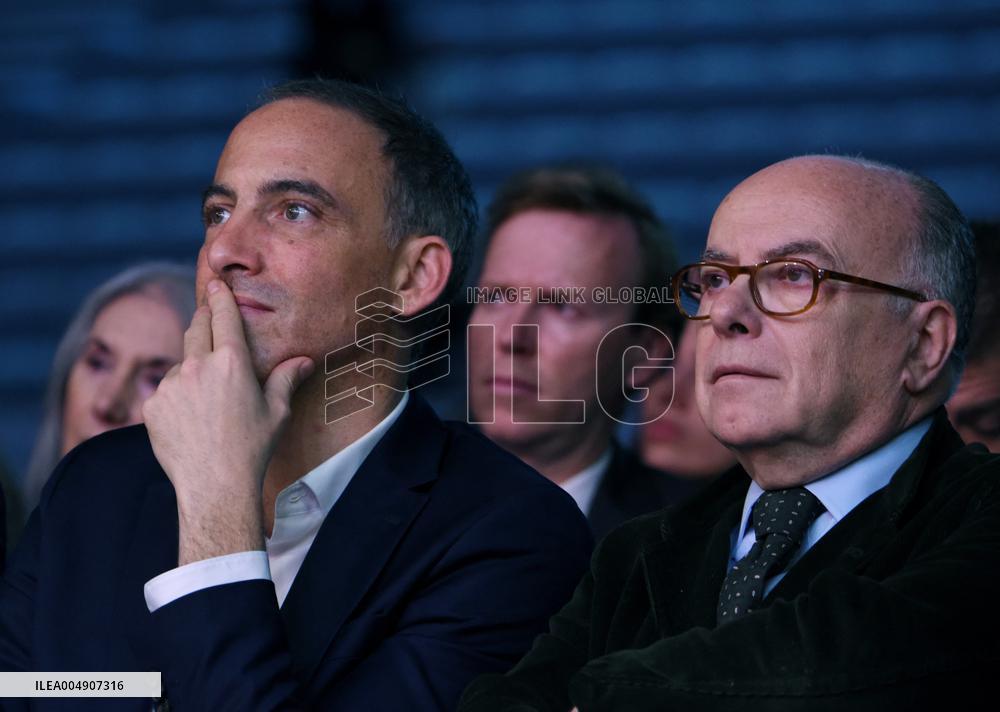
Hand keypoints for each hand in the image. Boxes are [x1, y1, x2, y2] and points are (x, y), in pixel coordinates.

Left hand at [143, 279, 313, 564]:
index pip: (223, 317)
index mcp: (232, 362)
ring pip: (180, 363)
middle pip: (196, 328)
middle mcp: (198, 366)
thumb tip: (304, 360)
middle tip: (208, 317)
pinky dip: (177, 396)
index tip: (215, 284)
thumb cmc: (252, 449)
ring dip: (191, 368)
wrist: (215, 485)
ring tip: (207, 398)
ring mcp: (171, 385)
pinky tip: (190, 419)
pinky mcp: (152, 405)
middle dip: (202, 319)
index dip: (219, 297)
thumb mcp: (277, 412)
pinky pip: (165, 390)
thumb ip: (286, 379)